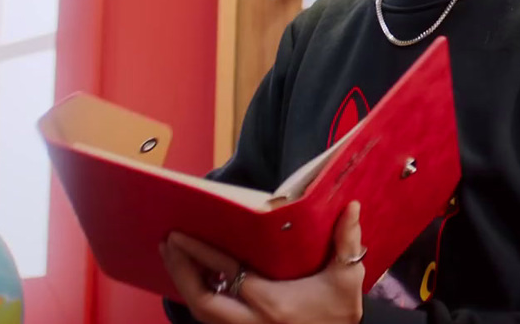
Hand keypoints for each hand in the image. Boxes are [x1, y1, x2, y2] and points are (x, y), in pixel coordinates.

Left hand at [161, 201, 366, 323]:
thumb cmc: (340, 315)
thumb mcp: (348, 280)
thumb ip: (347, 243)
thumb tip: (352, 206)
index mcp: (273, 304)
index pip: (228, 274)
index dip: (201, 254)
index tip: (180, 235)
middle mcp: (252, 323)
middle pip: (202, 301)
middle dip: (180, 272)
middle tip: (167, 244)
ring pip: (202, 314)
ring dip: (184, 285)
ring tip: (172, 256)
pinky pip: (211, 319)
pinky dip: (199, 297)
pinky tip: (195, 278)